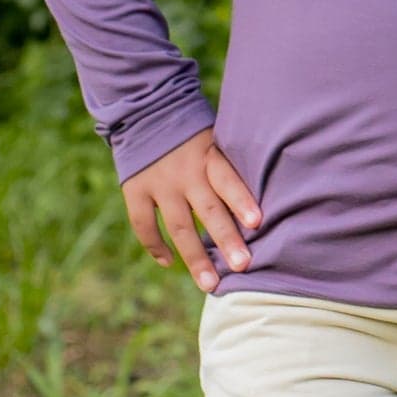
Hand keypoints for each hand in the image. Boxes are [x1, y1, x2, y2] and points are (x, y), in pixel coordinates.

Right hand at [121, 127, 262, 294]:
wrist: (147, 111)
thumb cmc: (194, 133)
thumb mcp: (217, 137)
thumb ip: (230, 166)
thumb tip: (261, 204)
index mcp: (208, 154)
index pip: (228, 180)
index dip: (242, 201)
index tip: (258, 223)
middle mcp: (184, 172)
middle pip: (208, 210)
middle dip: (226, 240)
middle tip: (243, 266)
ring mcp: (158, 183)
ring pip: (179, 227)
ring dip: (195, 257)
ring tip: (210, 284)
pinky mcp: (135, 190)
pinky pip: (144, 225)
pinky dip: (156, 247)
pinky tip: (169, 263)